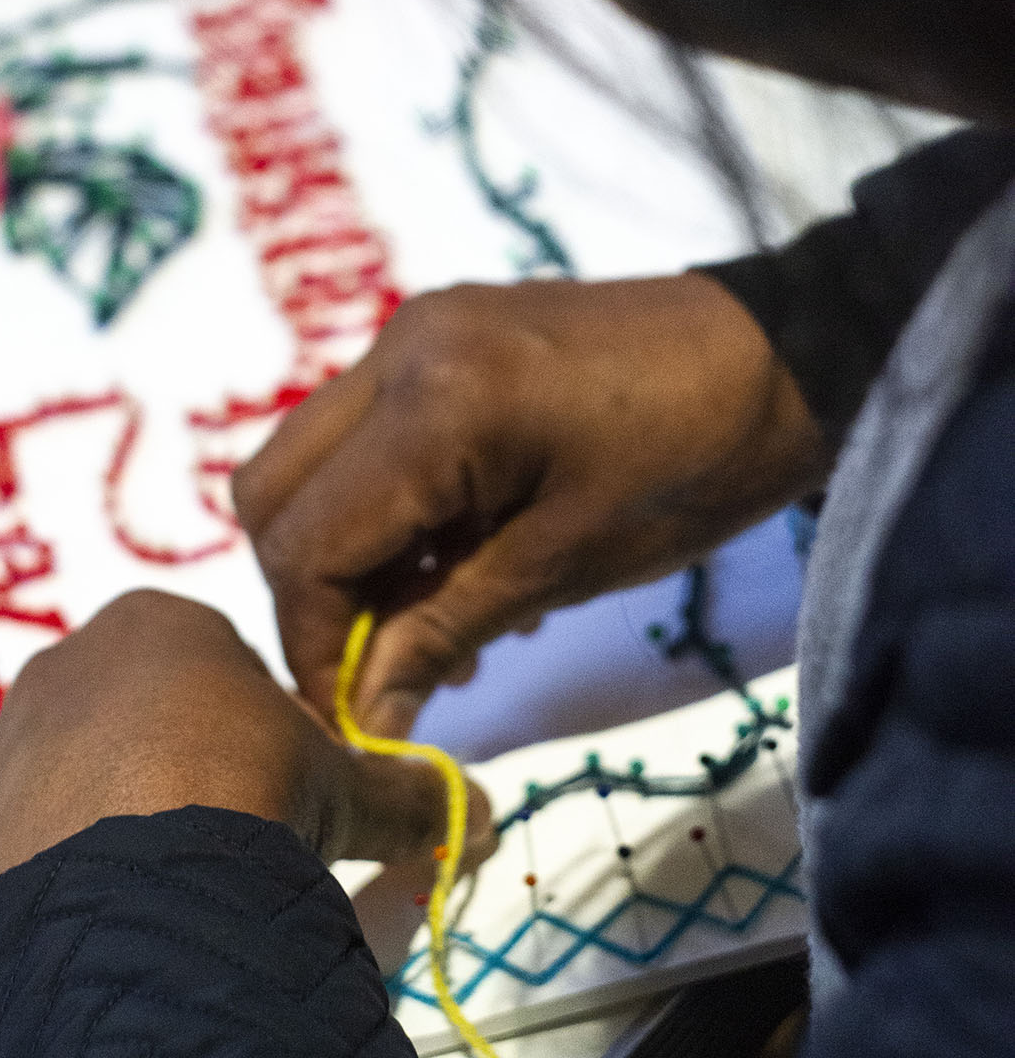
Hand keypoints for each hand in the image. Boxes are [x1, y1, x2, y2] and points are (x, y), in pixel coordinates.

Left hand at [0, 591, 493, 919]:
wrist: (152, 874)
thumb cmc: (250, 795)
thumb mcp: (350, 789)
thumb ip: (412, 799)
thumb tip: (484, 819)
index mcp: (161, 631)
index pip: (219, 679)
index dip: (261, 743)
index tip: (288, 801)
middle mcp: (68, 677)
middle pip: (131, 726)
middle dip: (177, 779)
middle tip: (230, 853)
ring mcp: (3, 759)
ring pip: (41, 781)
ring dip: (80, 823)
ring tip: (145, 895)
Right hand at [234, 273, 826, 736]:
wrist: (783, 357)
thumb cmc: (693, 467)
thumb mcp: (564, 566)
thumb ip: (441, 633)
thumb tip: (359, 722)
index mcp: (432, 405)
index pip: (306, 541)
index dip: (314, 643)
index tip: (352, 719)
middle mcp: (396, 352)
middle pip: (274, 492)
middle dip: (309, 593)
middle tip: (379, 665)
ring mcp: (412, 334)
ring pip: (308, 461)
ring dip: (344, 551)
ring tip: (428, 621)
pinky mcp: (437, 337)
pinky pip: (364, 434)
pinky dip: (382, 507)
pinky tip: (451, 558)